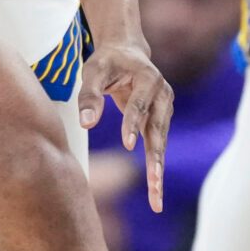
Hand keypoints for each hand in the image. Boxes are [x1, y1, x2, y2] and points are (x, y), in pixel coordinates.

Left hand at [80, 38, 172, 213]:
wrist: (127, 52)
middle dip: (156, 158)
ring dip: (158, 170)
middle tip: (154, 183)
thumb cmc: (107, 62)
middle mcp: (162, 94)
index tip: (127, 144)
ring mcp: (164, 108)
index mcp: (147, 78)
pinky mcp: (160, 120)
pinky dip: (156, 167)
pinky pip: (158, 145)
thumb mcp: (93, 71)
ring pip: (160, 142)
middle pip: (158, 129)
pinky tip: (154, 190)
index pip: (139, 104)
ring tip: (156, 198)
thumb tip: (86, 123)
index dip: (133, 122)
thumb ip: (89, 95)